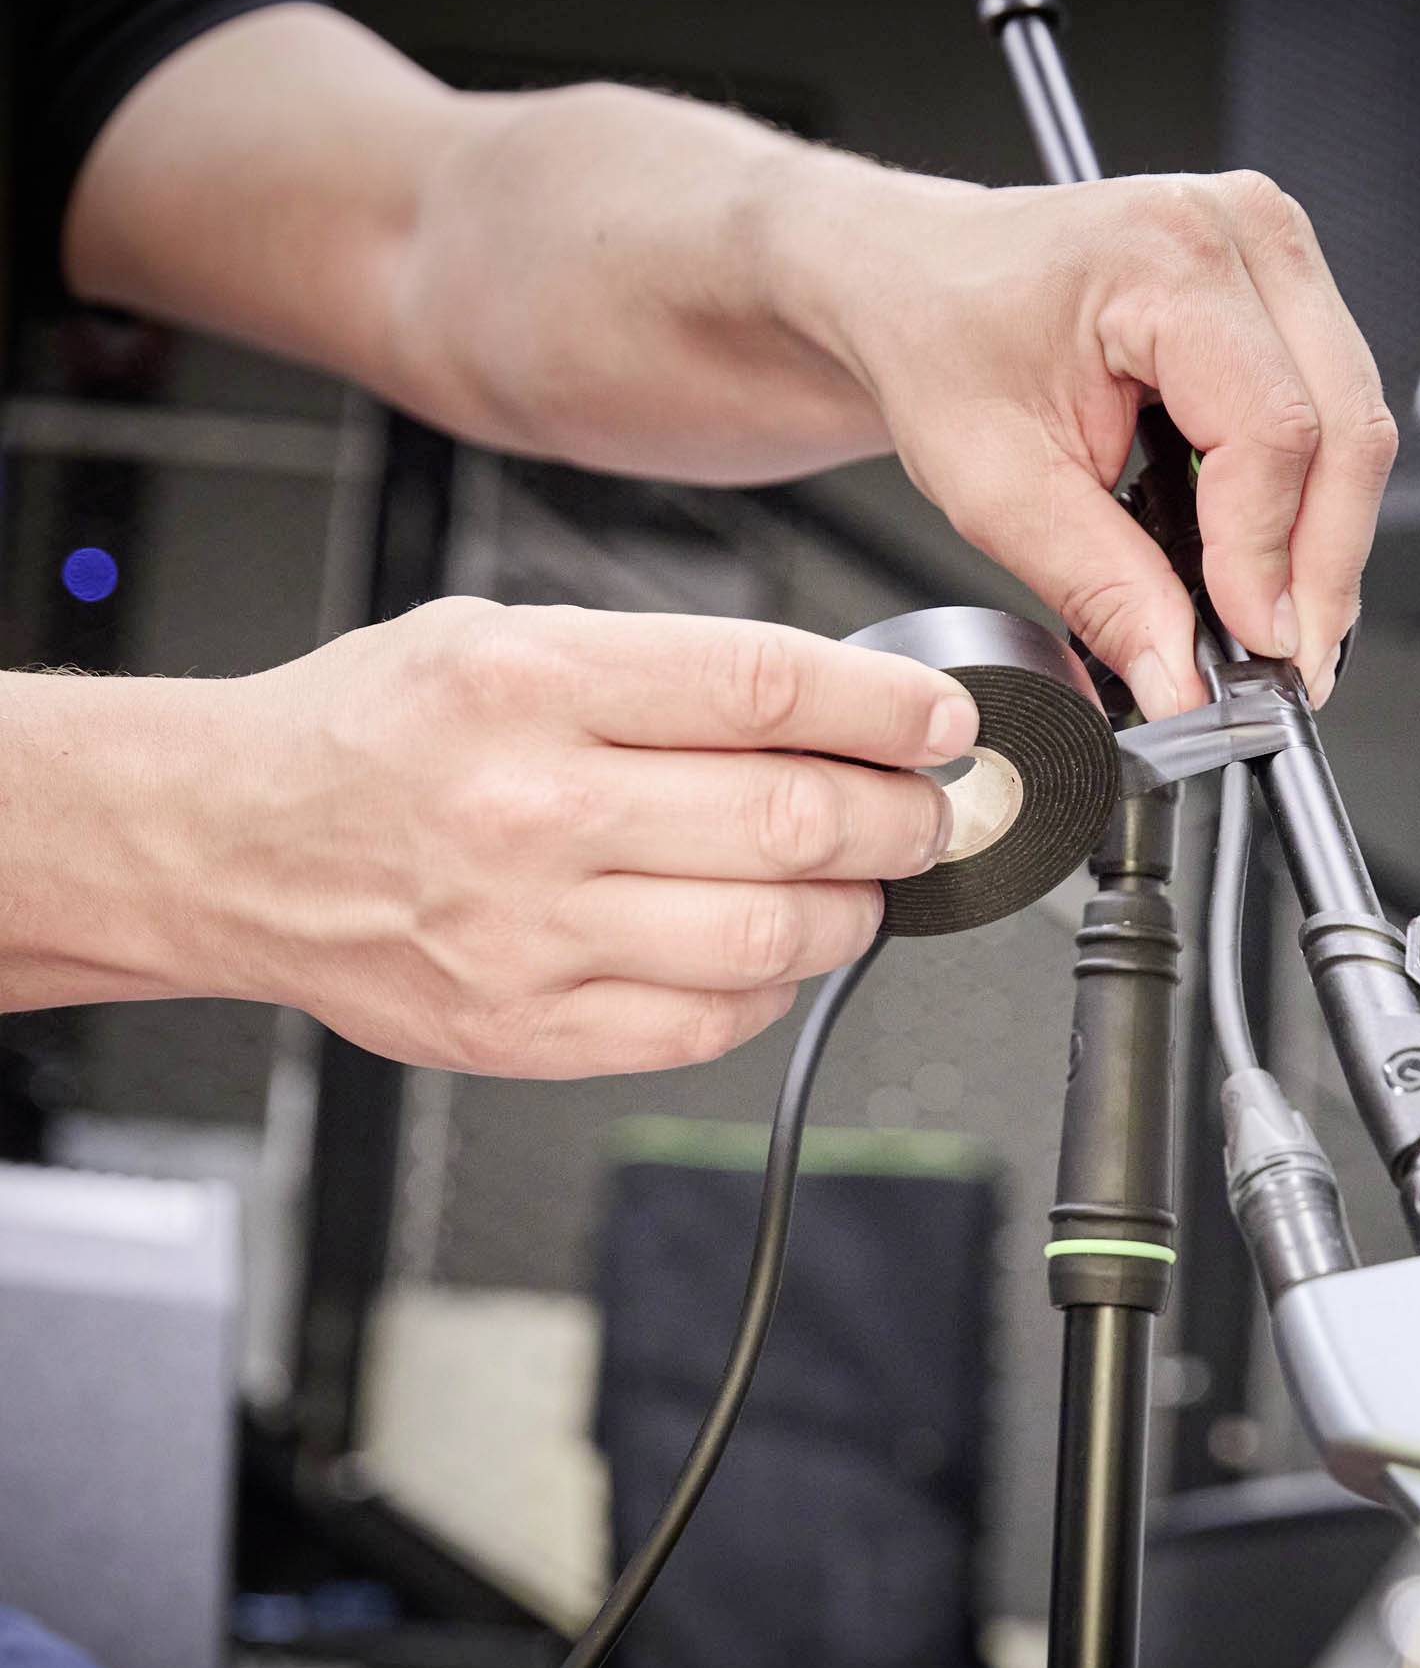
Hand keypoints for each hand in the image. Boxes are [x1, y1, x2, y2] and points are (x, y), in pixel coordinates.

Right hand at [162, 601, 975, 1076]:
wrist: (230, 843)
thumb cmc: (372, 733)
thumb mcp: (500, 637)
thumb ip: (659, 668)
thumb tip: (832, 708)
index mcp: (530, 683)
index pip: (765, 686)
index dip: (886, 709)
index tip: (942, 724)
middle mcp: (532, 810)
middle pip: (791, 819)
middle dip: (900, 819)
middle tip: (927, 813)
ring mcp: (529, 934)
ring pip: (770, 936)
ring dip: (853, 912)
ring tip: (861, 885)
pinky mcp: (525, 1030)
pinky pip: (706, 1025)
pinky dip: (772, 990)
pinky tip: (772, 952)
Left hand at [784, 168, 1397, 717]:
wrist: (919, 280)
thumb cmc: (942, 342)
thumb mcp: (997, 490)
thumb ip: (1102, 591)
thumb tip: (1180, 681)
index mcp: (1165, 257)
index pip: (1272, 431)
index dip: (1270, 558)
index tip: (1256, 649)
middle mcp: (1239, 233)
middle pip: (1345, 428)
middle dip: (1322, 569)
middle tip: (1290, 669)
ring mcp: (1272, 252)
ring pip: (1357, 423)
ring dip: (1327, 542)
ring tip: (1281, 629)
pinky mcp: (1281, 289)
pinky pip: (1335, 407)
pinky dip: (1314, 499)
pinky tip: (1275, 562)